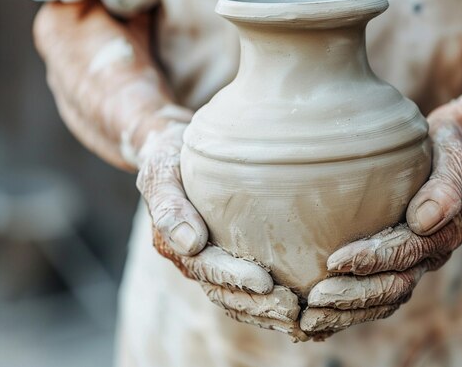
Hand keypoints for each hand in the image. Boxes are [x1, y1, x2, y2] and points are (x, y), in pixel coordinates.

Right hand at [135, 114, 306, 340]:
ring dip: (266, 311)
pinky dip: (269, 301)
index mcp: (175, 243)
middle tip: (293, 308)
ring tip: (300, 315)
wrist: (171, 147)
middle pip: (224, 293)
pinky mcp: (229, 254)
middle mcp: (193, 258)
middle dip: (257, 305)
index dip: (235, 278)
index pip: (207, 269)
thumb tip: (190, 244)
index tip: (265, 282)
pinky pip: (248, 287)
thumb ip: (169, 205)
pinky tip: (298, 305)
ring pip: (237, 298)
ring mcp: (211, 260)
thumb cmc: (168, 154)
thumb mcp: (161, 170)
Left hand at [300, 113, 461, 336]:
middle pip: (394, 286)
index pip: (406, 252)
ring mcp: (414, 262)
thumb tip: (423, 220)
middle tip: (315, 300)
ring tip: (311, 318)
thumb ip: (445, 187)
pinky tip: (322, 316)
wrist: (451, 150)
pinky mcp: (398, 263)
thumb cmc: (448, 149)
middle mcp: (430, 254)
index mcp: (444, 232)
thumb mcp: (454, 158)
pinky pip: (378, 294)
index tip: (335, 261)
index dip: (372, 259)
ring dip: (349, 311)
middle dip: (354, 296)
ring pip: (385, 298)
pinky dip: (352, 309)